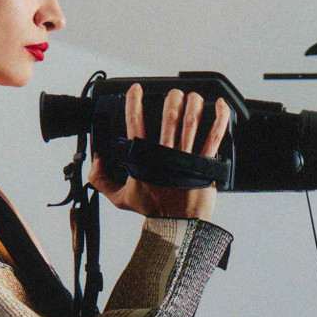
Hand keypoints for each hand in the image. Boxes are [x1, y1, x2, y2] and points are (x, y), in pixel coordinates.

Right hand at [88, 84, 232, 221]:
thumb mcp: (120, 197)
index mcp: (144, 160)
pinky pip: (215, 137)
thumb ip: (102, 179)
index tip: (136, 89)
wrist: (178, 227)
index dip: (133, 103)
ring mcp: (187, 159)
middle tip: (174, 94)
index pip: (135, 124)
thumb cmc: (152, 211)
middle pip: (170, 118)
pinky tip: (221, 105)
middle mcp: (166, 156)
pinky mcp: (205, 164)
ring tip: (194, 97)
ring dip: (194, 105)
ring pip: (192, 123)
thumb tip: (96, 159)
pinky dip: (220, 119)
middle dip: (172, 100)